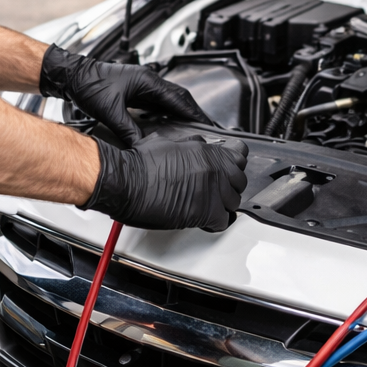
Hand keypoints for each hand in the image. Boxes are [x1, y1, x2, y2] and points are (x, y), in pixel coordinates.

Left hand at [39, 46, 214, 145]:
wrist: (73, 75)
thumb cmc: (89, 84)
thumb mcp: (110, 110)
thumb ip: (127, 129)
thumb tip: (141, 145)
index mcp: (147, 80)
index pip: (178, 98)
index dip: (193, 112)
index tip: (205, 123)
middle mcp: (148, 80)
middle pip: (178, 97)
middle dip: (193, 111)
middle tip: (205, 125)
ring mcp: (142, 83)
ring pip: (169, 98)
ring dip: (181, 110)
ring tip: (191, 125)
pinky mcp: (135, 89)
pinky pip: (158, 100)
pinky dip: (167, 110)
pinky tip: (168, 120)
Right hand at [81, 133, 248, 230]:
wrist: (127, 181)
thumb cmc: (138, 164)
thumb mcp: (166, 143)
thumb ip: (187, 145)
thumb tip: (193, 146)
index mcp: (204, 150)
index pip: (238, 155)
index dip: (233, 165)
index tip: (228, 171)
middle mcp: (212, 168)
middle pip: (239, 181)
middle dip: (229, 187)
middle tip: (217, 192)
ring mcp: (212, 189)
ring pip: (234, 202)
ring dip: (223, 205)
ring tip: (208, 207)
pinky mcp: (206, 211)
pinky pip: (223, 221)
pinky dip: (215, 223)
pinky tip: (205, 221)